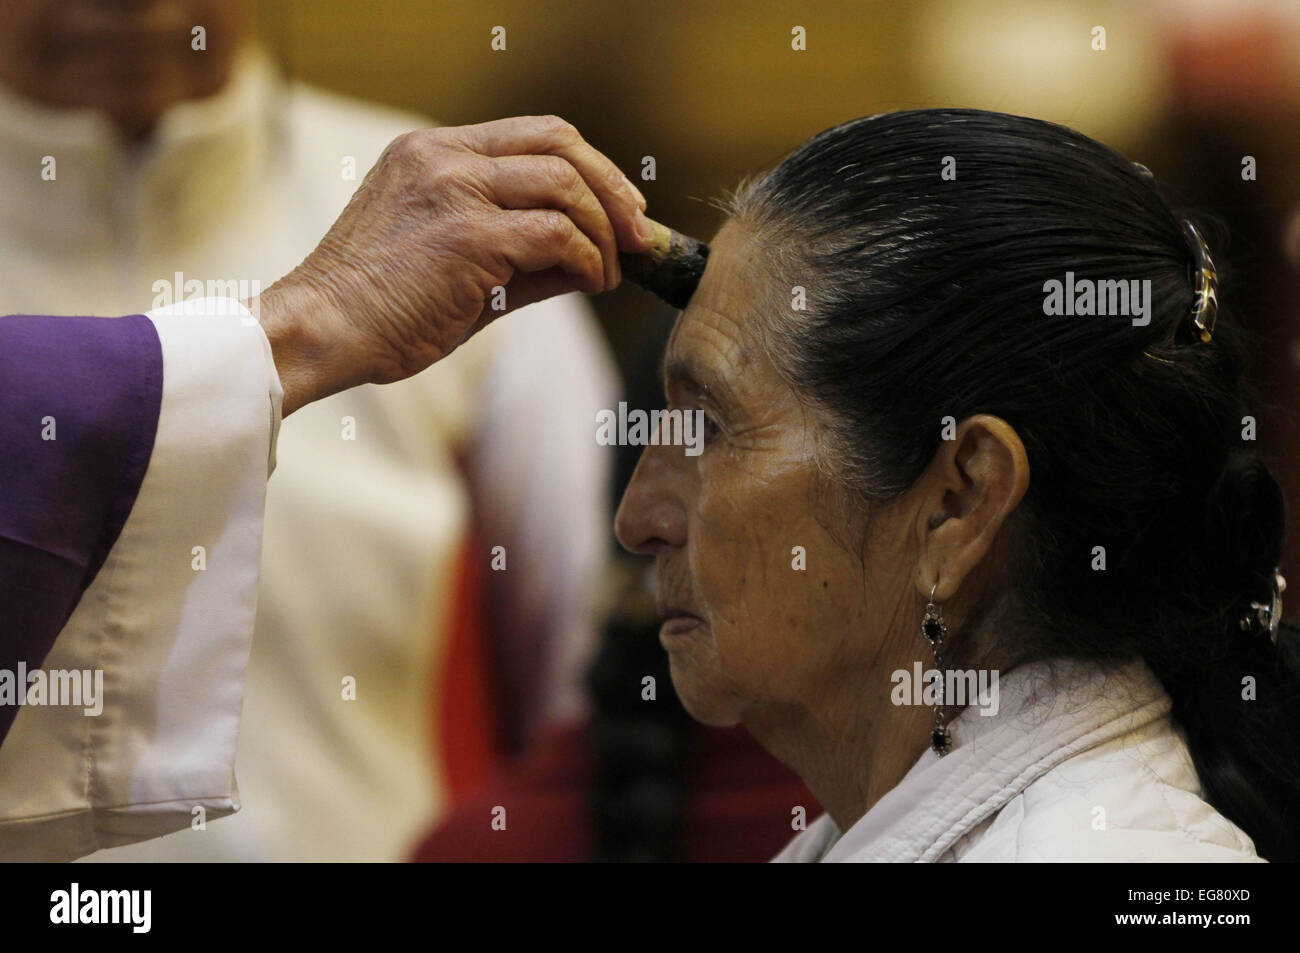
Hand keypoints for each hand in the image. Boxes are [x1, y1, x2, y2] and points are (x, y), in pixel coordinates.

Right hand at [252, 115, 652, 415]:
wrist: (320, 332)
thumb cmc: (378, 310)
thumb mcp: (451, 262)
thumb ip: (517, 251)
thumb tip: (589, 263)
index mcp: (432, 151)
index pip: (535, 134)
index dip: (590, 167)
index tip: (620, 209)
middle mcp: (443, 156)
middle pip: (560, 142)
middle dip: (612, 189)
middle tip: (638, 235)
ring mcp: (455, 189)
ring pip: (565, 185)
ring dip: (604, 232)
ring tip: (611, 272)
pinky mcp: (468, 234)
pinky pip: (557, 234)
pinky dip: (587, 260)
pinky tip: (590, 283)